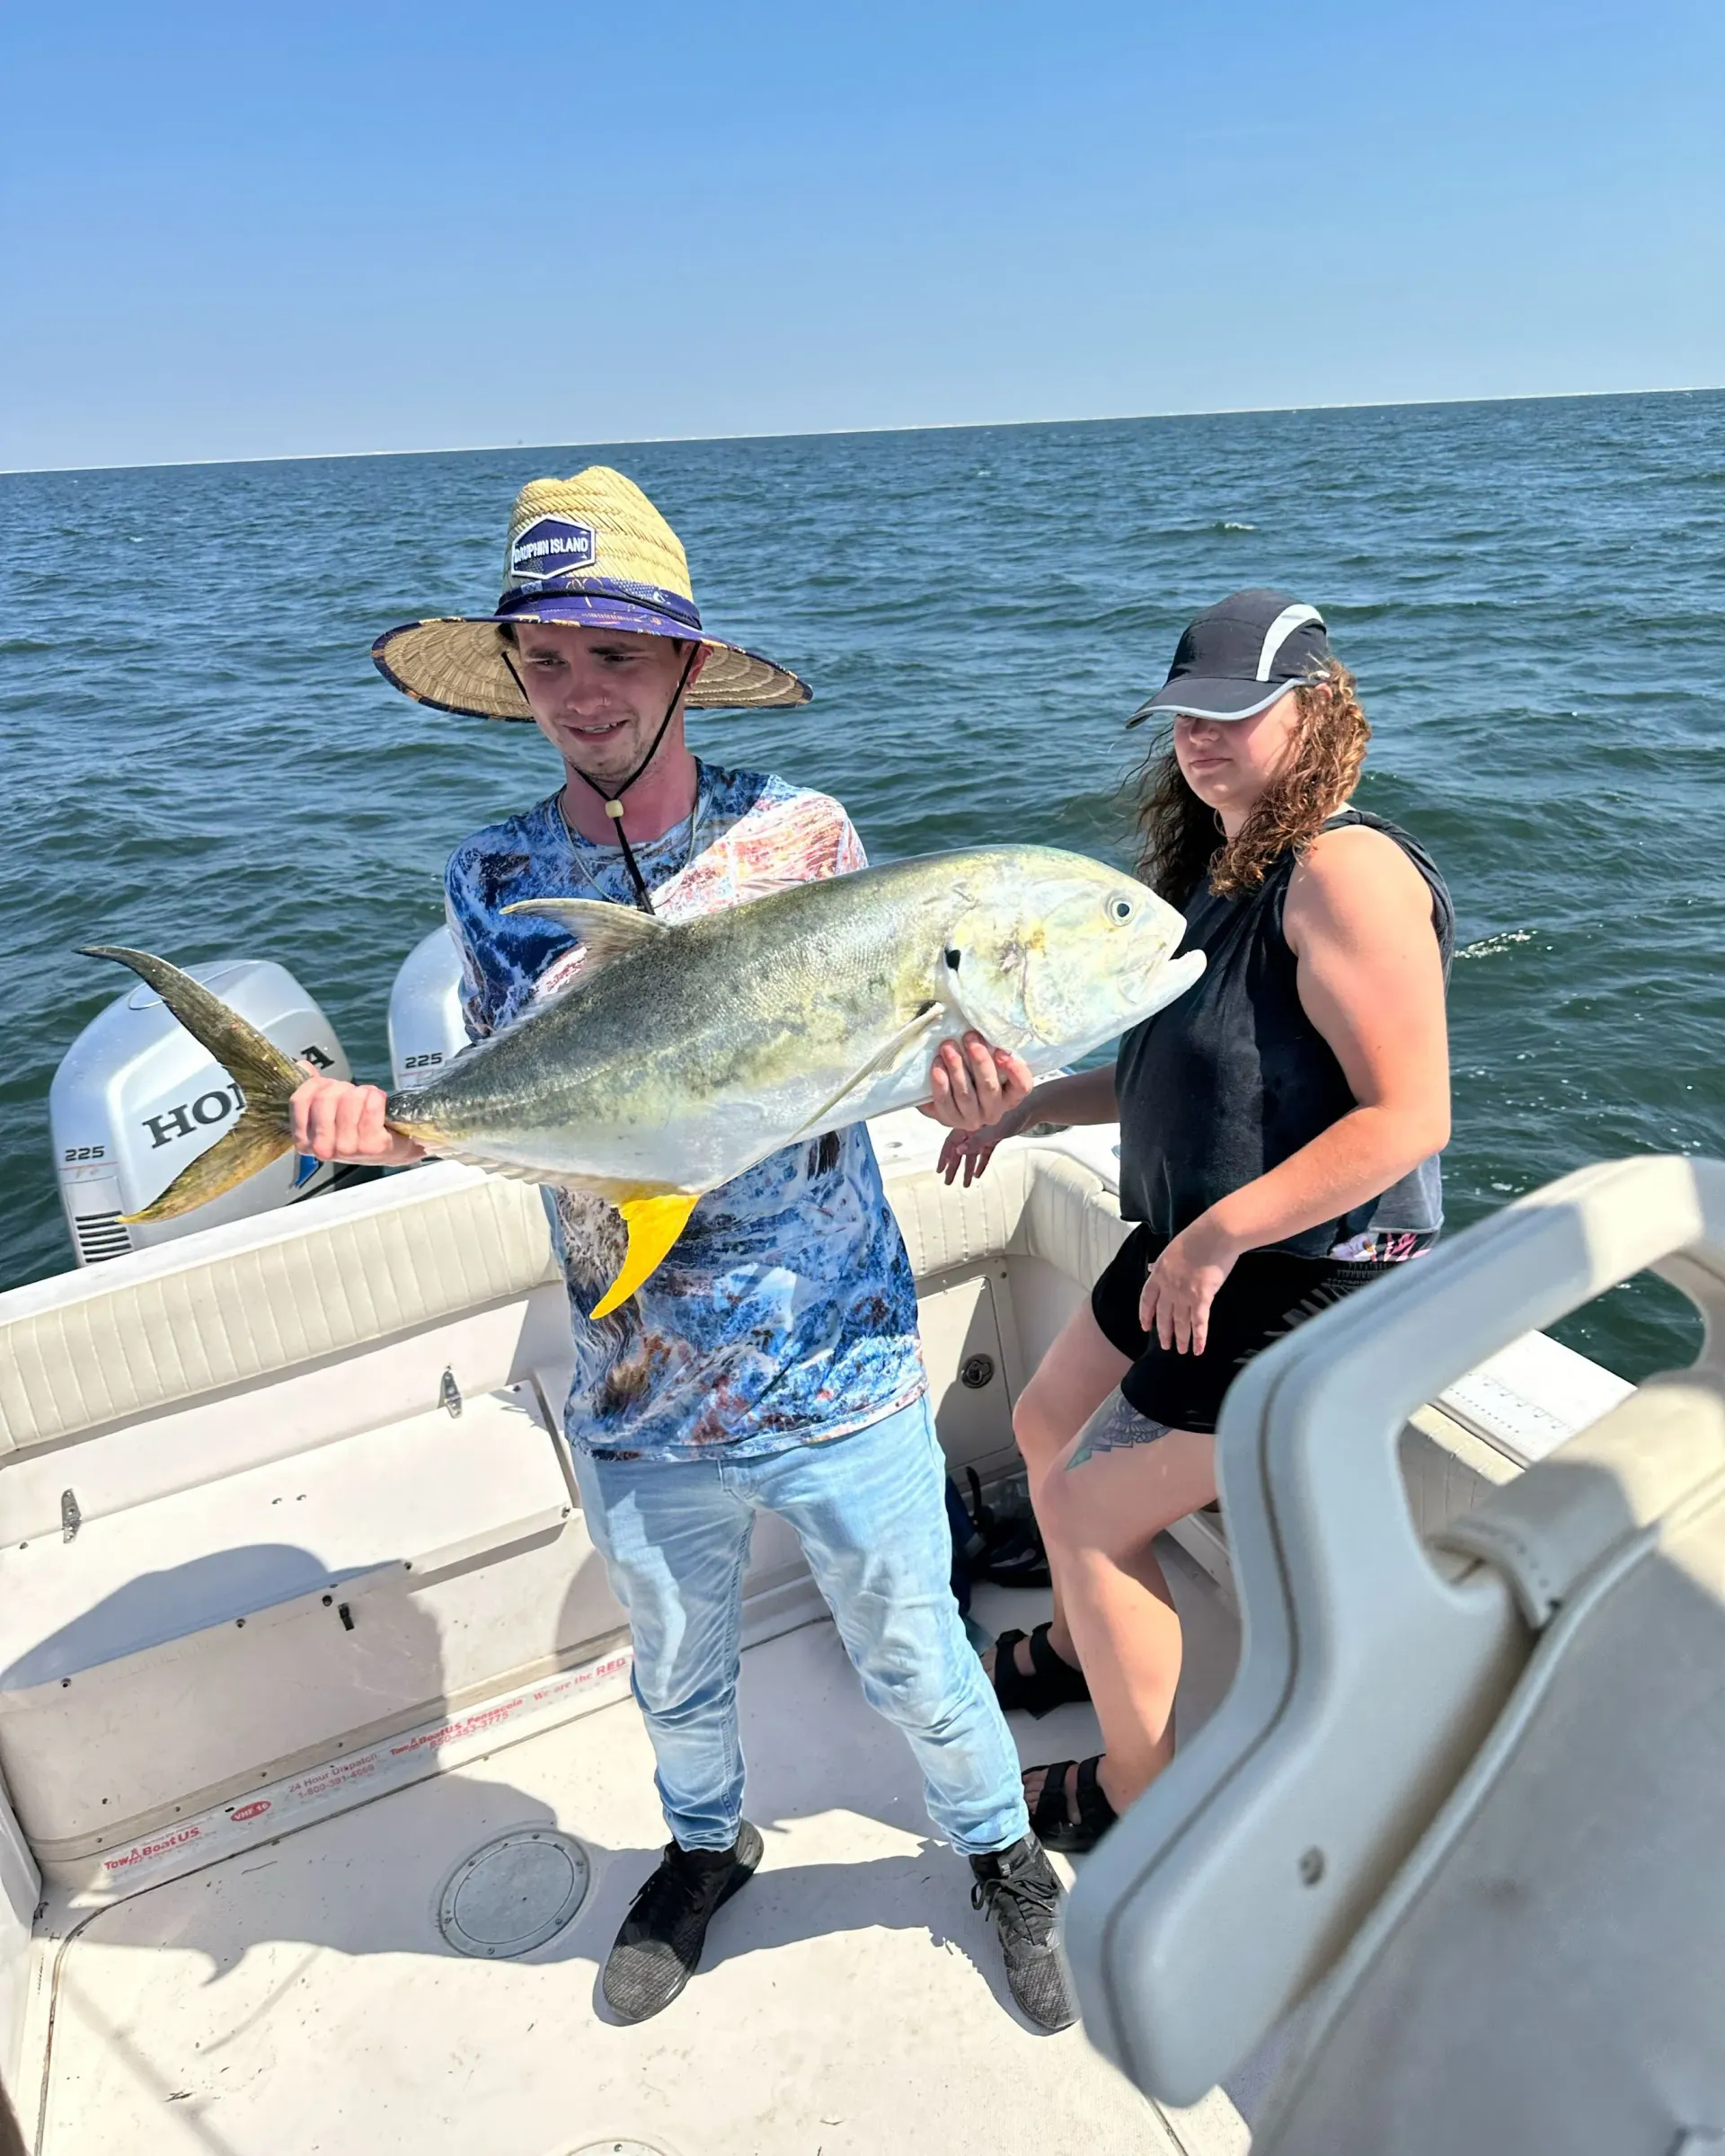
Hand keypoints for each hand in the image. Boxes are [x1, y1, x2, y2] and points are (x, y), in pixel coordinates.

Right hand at [290, 1074, 425, 1165]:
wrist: (392, 1146)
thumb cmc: (356, 1127)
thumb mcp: (329, 1111)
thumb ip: (313, 1090)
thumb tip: (303, 1066)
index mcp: (304, 1140)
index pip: (300, 1100)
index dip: (316, 1084)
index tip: (328, 1087)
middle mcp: (322, 1148)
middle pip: (324, 1098)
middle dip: (341, 1088)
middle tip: (351, 1095)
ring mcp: (347, 1149)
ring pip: (349, 1100)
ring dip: (361, 1093)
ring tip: (366, 1101)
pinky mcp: (371, 1145)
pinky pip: (371, 1105)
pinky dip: (377, 1097)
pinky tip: (379, 1104)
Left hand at [919, 1032, 1033, 1132]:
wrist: (949, 1097)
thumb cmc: (974, 1073)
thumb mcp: (989, 1063)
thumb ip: (992, 1052)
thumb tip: (986, 1027)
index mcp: (1010, 1096)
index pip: (1022, 1087)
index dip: (1015, 1071)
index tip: (1001, 1052)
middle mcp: (993, 1111)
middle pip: (989, 1088)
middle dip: (979, 1061)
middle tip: (969, 1038)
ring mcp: (972, 1119)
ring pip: (965, 1095)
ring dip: (956, 1068)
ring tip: (948, 1047)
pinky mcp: (949, 1120)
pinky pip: (945, 1103)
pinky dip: (940, 1084)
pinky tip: (937, 1066)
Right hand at [934, 1105, 1028, 1186]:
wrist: (1033, 1108)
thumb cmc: (1014, 1112)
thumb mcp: (993, 1129)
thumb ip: (976, 1140)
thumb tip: (959, 1151)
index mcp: (969, 1123)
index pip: (952, 1141)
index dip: (945, 1156)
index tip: (940, 1169)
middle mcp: (974, 1128)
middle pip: (961, 1149)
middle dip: (954, 1166)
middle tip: (949, 1181)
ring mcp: (984, 1133)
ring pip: (972, 1153)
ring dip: (967, 1168)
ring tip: (965, 1183)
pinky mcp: (995, 1137)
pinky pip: (985, 1153)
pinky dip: (981, 1163)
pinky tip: (978, 1173)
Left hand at [1139, 1216, 1241, 1355]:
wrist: (1215, 1234)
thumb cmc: (1197, 1237)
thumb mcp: (1171, 1249)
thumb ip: (1161, 1263)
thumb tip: (1151, 1268)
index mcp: (1159, 1274)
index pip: (1147, 1299)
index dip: (1146, 1315)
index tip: (1145, 1327)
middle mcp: (1168, 1287)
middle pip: (1164, 1315)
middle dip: (1164, 1332)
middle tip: (1166, 1346)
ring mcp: (1184, 1294)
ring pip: (1180, 1322)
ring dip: (1181, 1339)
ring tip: (1182, 1351)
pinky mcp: (1202, 1298)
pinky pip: (1199, 1323)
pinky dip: (1199, 1338)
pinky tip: (1198, 1350)